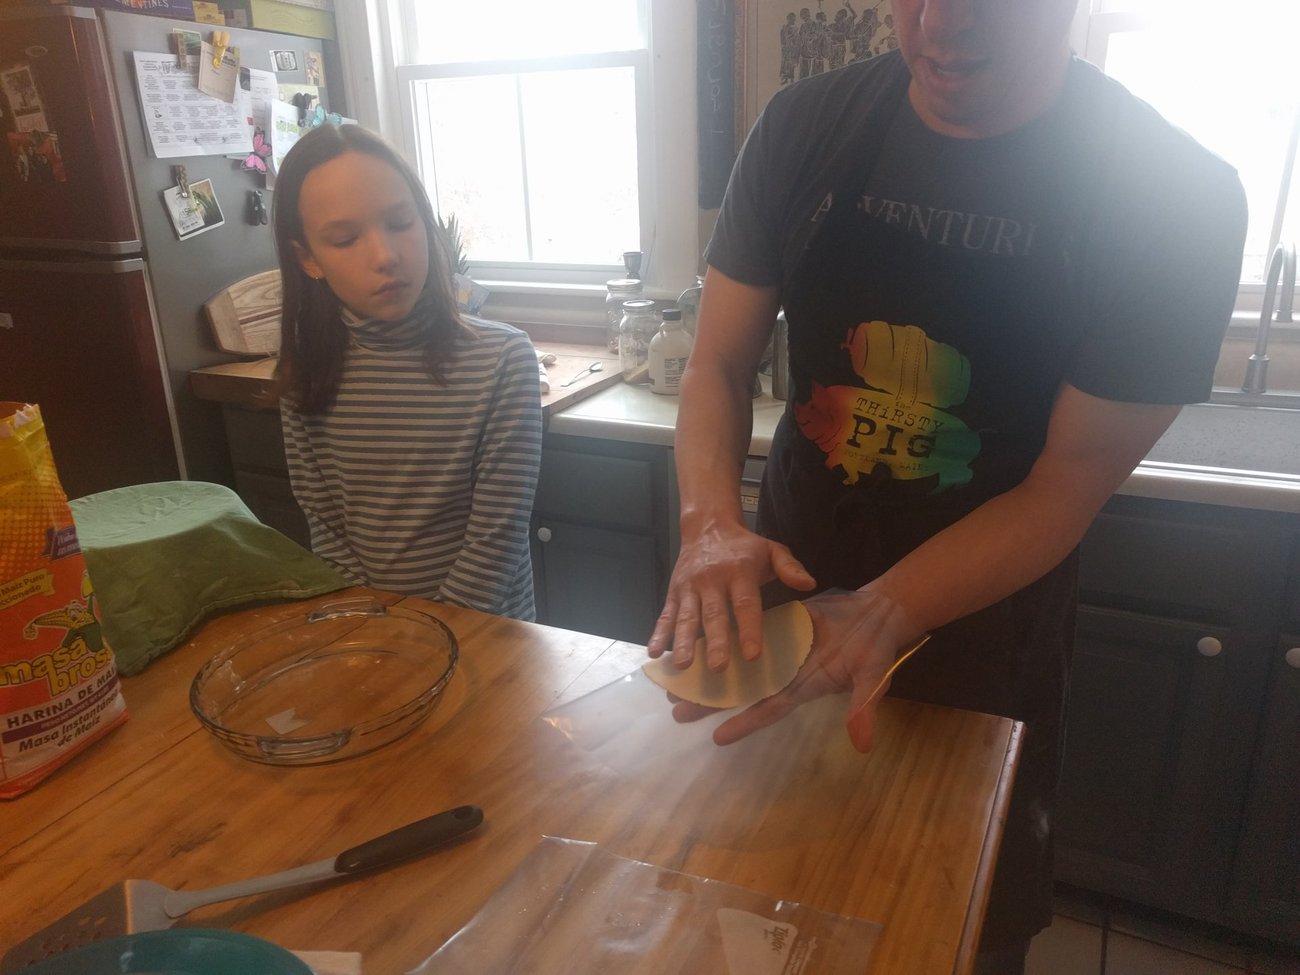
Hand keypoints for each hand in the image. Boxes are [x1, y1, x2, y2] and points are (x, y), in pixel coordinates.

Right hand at [647, 518, 813, 670]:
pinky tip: (654, 653)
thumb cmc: (745, 547)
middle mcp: (712, 581)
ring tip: (682, 666)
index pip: (745, 604)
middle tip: (718, 668)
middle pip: (713, 615)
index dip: (749, 629)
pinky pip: (665, 615)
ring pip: (686, 618)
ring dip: (683, 642)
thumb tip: (809, 583)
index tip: (753, 655)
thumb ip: (789, 567)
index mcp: (739, 572)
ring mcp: (689, 588)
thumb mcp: (771, 550)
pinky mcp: (673, 593)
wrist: (707, 526)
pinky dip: (658, 634)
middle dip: (715, 642)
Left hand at [672, 586, 923, 751]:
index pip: (770, 708)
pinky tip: (698, 641)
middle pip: (743, 691)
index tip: (718, 737)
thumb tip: (863, 744)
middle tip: (677, 712)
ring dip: (710, 672)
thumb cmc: (877, 648)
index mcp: (805, 687)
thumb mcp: (874, 677)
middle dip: (712, 702)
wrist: (879, 612)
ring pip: (738, 664)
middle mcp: (786, 672)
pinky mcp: (776, 627)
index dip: (745, 722)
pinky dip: (723, 639)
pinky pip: (745, 634)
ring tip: (676, 682)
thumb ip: (864, 707)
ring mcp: (779, 650)